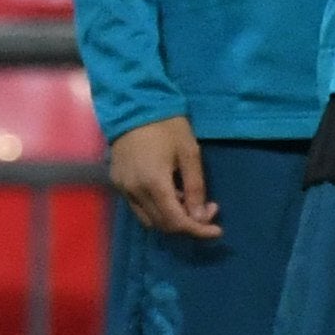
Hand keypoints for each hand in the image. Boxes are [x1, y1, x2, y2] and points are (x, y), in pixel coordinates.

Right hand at [109, 115, 220, 240]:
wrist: (134, 105)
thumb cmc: (167, 125)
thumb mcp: (189, 153)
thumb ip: (196, 187)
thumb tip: (201, 217)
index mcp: (154, 184)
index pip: (176, 222)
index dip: (198, 230)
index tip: (217, 230)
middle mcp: (135, 192)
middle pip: (163, 225)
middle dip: (188, 224)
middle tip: (208, 209)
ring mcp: (123, 188)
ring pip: (149, 220)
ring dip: (171, 218)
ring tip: (188, 200)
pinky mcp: (117, 182)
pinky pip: (138, 207)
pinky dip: (157, 209)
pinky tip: (170, 193)